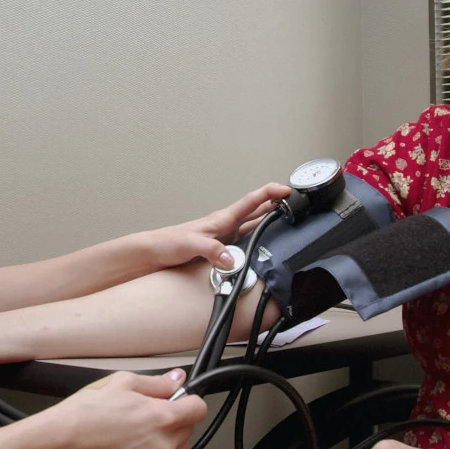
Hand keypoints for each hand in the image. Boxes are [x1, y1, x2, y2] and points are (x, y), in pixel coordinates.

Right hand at [39, 369, 206, 448]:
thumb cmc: (84, 414)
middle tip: (148, 413)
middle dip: (174, 419)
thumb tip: (176, 380)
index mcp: (161, 418)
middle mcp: (162, 446)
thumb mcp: (121, 383)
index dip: (188, 400)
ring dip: (167, 441)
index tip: (179, 400)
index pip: (198, 408)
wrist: (59, 444)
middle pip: (188, 429)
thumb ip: (156, 383)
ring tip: (140, 432)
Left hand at [141, 182, 292, 269]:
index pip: (250, 201)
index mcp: (221, 219)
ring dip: (270, 219)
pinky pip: (246, 240)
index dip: (269, 193)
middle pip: (256, 210)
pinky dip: (259, 238)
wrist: (153, 253)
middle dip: (276, 203)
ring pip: (253, 224)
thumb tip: (232, 259)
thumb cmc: (168, 243)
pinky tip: (265, 245)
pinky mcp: (221, 248)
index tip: (286, 189)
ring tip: (289, 217)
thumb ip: (211, 250)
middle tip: (296, 201)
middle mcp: (225, 225)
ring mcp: (224, 236)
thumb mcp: (190, 245)